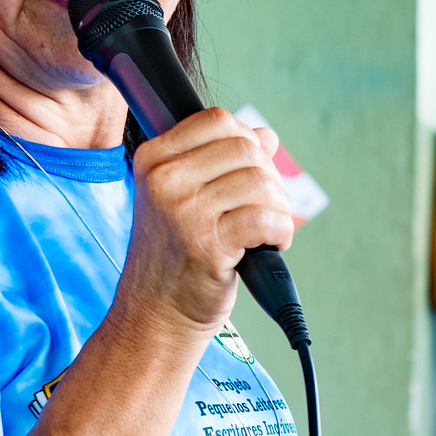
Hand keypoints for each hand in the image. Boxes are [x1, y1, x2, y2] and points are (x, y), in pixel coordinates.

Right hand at [118, 109, 295, 337]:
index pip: (219, 120)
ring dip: (278, 209)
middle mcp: (164, 179)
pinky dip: (281, 232)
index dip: (248, 144)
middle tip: (262, 210)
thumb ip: (220, 162)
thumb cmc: (175, 256)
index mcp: (154, 158)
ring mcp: (183, 211)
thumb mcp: (185, 198)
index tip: (248, 176)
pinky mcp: (207, 243)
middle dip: (268, 179)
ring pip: (261, 182)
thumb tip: (266, 136)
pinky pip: (267, 217)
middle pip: (246, 148)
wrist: (155, 315)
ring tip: (265, 232)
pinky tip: (270, 245)